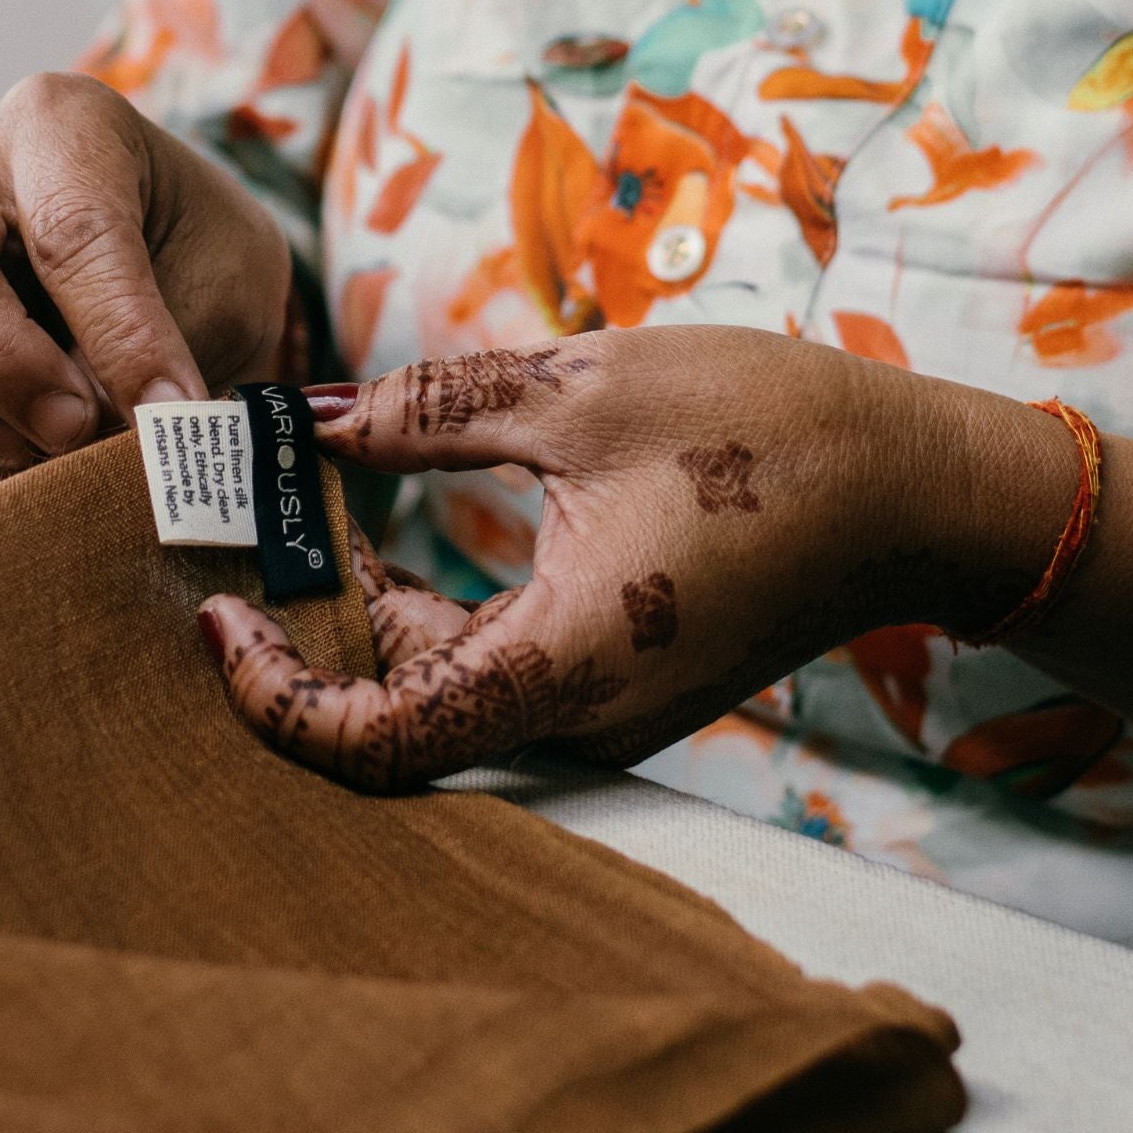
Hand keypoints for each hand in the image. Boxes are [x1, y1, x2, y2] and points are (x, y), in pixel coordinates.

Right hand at [0, 72, 292, 490]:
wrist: (187, 287)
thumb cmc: (202, 268)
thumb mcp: (215, 290)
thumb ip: (155, 350)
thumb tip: (96, 437)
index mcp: (61, 127)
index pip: (69, 224)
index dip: (117, 331)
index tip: (169, 409)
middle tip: (76, 428)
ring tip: (43, 453)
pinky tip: (24, 463)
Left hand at [197, 328, 1074, 787]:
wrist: (914, 492)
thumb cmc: (769, 433)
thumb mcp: (582, 390)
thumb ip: (430, 409)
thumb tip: (316, 423)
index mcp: (561, 667)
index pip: (377, 742)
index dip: (275, 696)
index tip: (218, 614)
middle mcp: (574, 719)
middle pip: (393, 712)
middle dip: (309, 625)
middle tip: (249, 522)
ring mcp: (599, 712)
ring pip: (438, 686)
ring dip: (368, 605)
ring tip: (311, 497)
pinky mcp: (616, 684)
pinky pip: (490, 668)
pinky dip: (429, 609)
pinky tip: (394, 521)